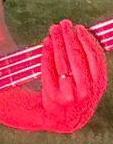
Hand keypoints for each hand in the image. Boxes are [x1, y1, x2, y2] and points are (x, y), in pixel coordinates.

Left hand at [39, 19, 107, 133]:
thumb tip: (82, 36)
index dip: (87, 40)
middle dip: (69, 37)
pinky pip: (49, 69)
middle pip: (77, 57)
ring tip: (53, 29)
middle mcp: (87, 91)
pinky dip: (47, 53)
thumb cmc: (73, 95)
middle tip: (63, 24)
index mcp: (99, 86)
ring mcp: (70, 95)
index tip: (78, 28)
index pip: (95, 58)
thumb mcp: (87, 84)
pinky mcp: (54, 97)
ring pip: (63, 62)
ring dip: (58, 41)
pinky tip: (45, 43)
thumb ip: (88, 65)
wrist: (57, 119)